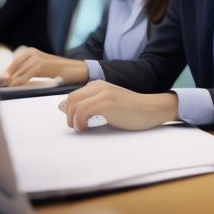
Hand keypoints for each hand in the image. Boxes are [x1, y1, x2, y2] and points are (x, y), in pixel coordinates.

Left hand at [5, 47, 87, 85]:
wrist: (73, 69)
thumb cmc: (57, 70)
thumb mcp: (40, 66)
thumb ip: (27, 69)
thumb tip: (11, 77)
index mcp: (31, 51)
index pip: (13, 62)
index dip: (7, 71)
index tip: (3, 80)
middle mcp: (33, 52)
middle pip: (15, 66)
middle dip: (9, 76)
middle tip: (5, 84)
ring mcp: (37, 58)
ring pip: (19, 71)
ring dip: (13, 80)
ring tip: (10, 86)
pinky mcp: (41, 65)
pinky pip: (26, 75)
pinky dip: (20, 81)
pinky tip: (16, 85)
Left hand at [58, 80, 178, 130]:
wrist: (151, 109)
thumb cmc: (131, 110)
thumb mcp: (107, 104)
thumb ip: (88, 104)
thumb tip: (63, 107)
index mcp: (98, 85)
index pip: (72, 96)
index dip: (70, 110)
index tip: (76, 121)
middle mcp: (99, 86)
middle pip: (70, 100)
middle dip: (69, 116)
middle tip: (76, 126)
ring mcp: (103, 94)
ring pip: (74, 106)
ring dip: (73, 120)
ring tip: (82, 128)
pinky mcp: (106, 104)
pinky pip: (82, 112)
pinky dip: (80, 122)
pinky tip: (87, 127)